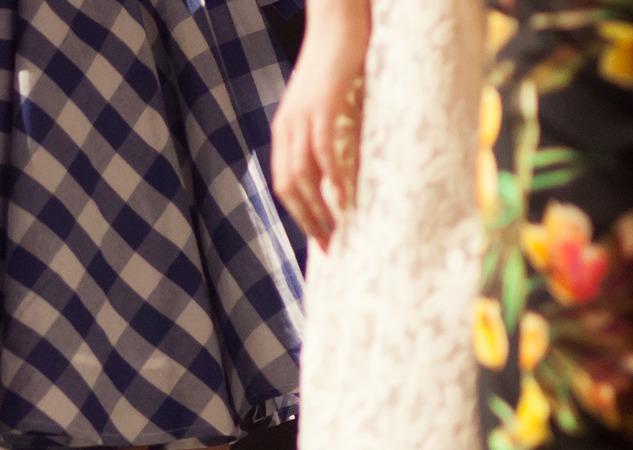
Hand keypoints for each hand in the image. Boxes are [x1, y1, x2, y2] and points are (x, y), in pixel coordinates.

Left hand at [269, 0, 367, 247]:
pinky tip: (348, 196)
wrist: (337, 21)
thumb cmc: (337, 63)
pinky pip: (324, 151)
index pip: (284, 184)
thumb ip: (325, 132)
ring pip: (303, 176)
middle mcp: (286, 129)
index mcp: (284, 131)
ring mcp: (301, 118)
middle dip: (307, 220)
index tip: (319, 236)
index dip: (298, 214)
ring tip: (339, 229)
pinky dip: (335, 178)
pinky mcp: (322, 106)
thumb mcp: (325, 104)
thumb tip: (340, 165)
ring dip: (320, 207)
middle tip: (329, 244)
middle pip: (288, 187)